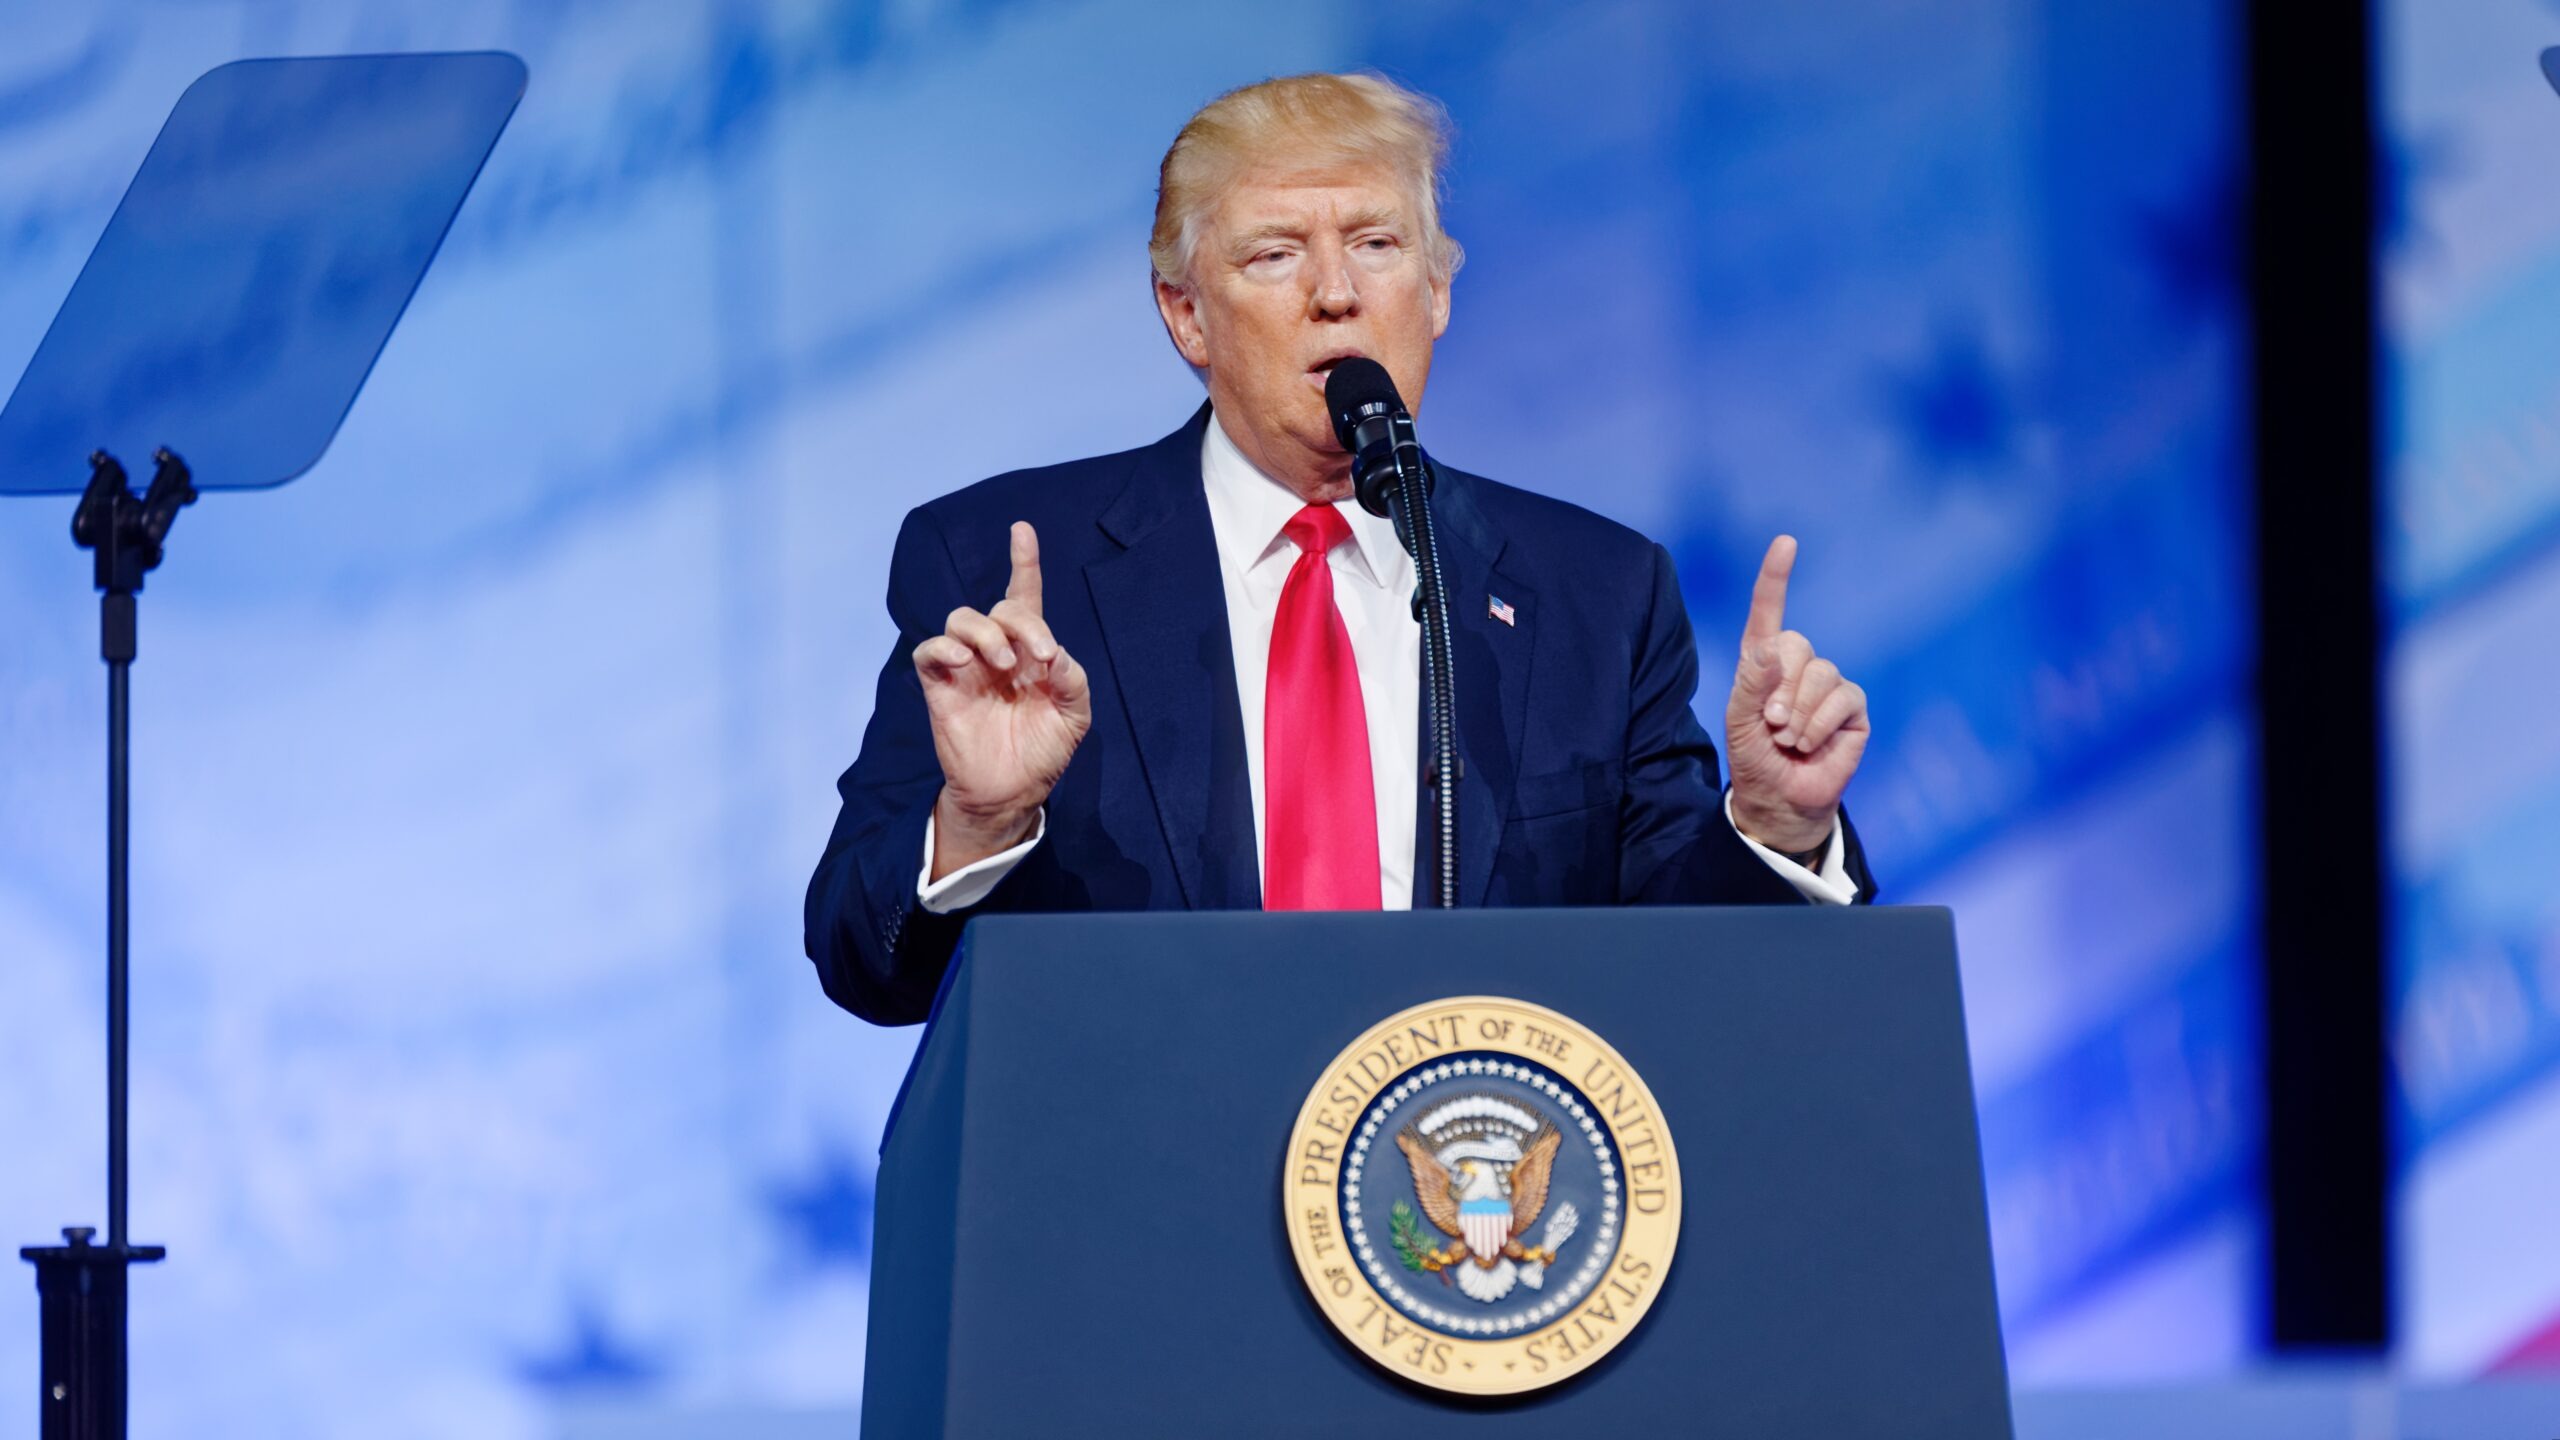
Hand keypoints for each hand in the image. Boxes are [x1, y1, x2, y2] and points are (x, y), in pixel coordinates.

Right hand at [914, 522, 1091, 878]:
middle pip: (998, 607)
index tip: (1022, 530)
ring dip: (984, 632)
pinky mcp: (941, 685)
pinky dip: (945, 647)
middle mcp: (997, 651)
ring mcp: (967, 667)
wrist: (1011, 791)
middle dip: (1021, 622)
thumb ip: (1072, 681)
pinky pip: (930, 651)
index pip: (1025, 597)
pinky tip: (965, 661)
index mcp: (1030, 652)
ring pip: (962, 619)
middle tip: (1037, 656)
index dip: (1023, 562)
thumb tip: (1054, 655)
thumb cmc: (1044, 750)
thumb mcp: (1074, 716)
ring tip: (1002, 664)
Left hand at [1723, 535, 1869, 855]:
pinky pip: (1842, 698)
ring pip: (1820, 673)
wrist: (1781, 799)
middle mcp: (1799, 666)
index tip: (1785, 543)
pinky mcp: (1853, 708)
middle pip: (1796, 645)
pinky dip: (1819, 724)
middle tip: (1770, 722)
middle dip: (1778, 687)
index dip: (1776, 578)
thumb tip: (1772, 647)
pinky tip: (1808, 744)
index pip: (1770, 613)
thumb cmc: (1754, 758)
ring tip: (1787, 738)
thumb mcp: (1739, 721)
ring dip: (1797, 711)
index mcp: (1765, 662)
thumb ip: (1750, 682)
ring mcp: (1829, 685)